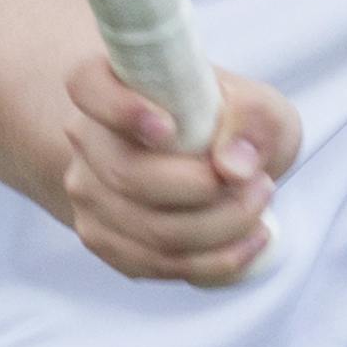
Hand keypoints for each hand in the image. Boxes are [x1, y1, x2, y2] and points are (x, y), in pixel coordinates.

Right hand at [60, 58, 300, 285]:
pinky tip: (248, 242)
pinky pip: (157, 263)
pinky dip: (212, 261)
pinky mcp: (106, 241)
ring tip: (259, 208)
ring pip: (149, 229)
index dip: (119, 107)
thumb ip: (254, 119)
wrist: (217, 163)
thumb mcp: (259, 106)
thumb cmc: (233, 124)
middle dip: (204, 189)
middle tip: (258, 183)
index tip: (169, 127)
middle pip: (127, 175)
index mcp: (112, 83)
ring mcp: (90, 195)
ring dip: (219, 228)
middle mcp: (89, 139)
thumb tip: (232, 166)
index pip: (87, 84)